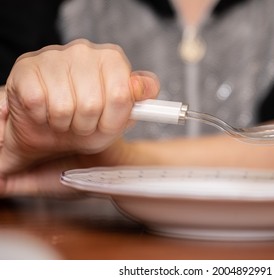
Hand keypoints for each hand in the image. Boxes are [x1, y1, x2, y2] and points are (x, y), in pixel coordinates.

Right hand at [0, 39, 159, 174]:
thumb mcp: (120, 118)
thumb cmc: (88, 121)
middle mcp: (85, 51)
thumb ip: (140, 103)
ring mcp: (54, 56)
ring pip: (64, 107)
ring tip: (64, 117)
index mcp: (112, 59)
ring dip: (65, 123)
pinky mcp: (27, 68)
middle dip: (88, 124)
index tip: (107, 122)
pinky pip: (39, 103)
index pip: (122, 94)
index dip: (114, 118)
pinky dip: (42, 117)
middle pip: (92, 104)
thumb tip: (145, 88)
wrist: (52, 130)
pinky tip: (45, 110)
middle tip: (82, 121)